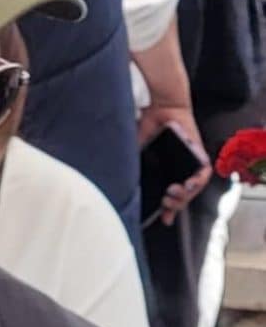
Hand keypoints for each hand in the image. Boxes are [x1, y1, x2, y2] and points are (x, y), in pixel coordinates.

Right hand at [138, 100, 211, 224]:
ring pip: (194, 189)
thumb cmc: (147, 128)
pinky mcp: (199, 154)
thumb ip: (133, 171)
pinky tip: (189, 184)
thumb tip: (122, 187)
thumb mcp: (136, 154)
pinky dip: (198, 182)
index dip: (168, 210)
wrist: (160, 107)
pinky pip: (204, 173)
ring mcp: (190, 163)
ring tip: (173, 194)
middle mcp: (178, 170)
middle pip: (183, 196)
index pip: (169, 198)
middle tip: (165, 202)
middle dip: (175, 205)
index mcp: (164, 173)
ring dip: (185, 196)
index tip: (164, 219)